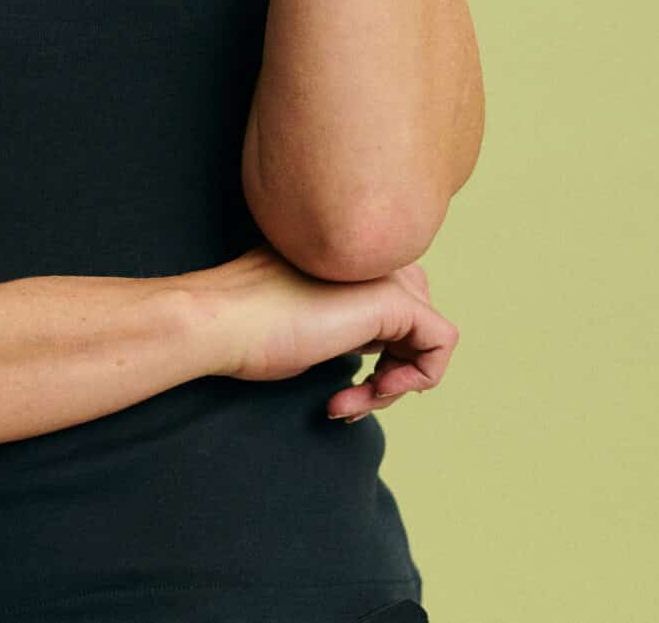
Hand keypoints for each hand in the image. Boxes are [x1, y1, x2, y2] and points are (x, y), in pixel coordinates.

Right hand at [187, 242, 458, 422]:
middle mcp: (367, 257)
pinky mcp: (392, 298)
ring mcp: (381, 273)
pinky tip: (369, 393)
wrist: (218, 322)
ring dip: (396, 382)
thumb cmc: (244, 329)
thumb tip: (373, 347)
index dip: (379, 354)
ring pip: (426, 333)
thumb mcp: (303, 321)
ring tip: (354, 402)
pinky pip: (440, 342)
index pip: (392, 303)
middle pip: (413, 316)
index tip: (340, 388)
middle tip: (353, 397)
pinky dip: (415, 379)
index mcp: (344, 258)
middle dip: (392, 368)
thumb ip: (339, 318)